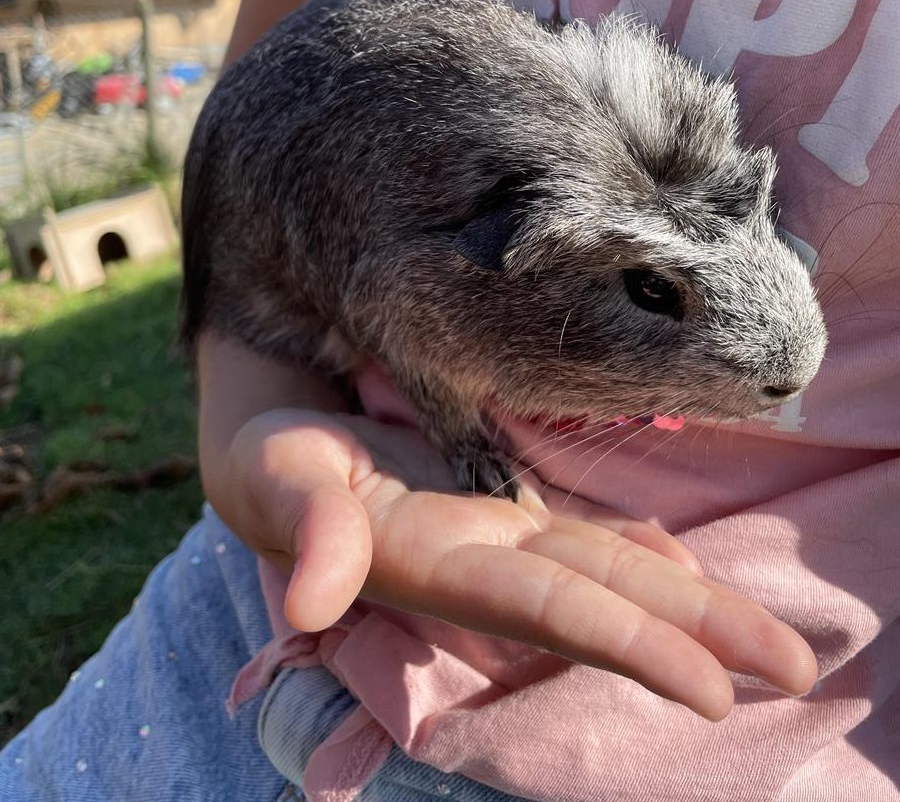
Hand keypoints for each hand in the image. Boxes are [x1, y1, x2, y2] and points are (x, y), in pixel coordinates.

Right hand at [223, 407, 816, 721]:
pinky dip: (641, 559)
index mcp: (437, 561)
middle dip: (698, 636)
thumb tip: (309, 599)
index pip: (547, 604)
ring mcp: (499, 539)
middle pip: (607, 601)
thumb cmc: (273, 466)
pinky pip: (585, 541)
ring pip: (610, 572)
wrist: (281, 463)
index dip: (626, 641)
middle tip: (797, 666)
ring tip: (769, 644)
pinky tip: (687, 571)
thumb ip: (307, 529)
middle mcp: (484, 563)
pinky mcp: (500, 512)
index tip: (710, 690)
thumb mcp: (276, 478)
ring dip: (691, 606)